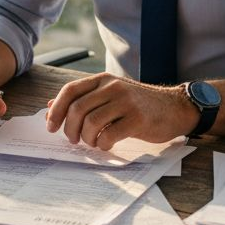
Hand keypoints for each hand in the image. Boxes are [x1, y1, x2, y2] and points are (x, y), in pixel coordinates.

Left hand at [44, 73, 197, 149]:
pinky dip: (102, 144)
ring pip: (91, 123)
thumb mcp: (111, 95)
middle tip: (73, 140)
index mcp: (103, 80)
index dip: (56, 110)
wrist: (174, 107)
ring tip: (92, 142)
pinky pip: (109, 135)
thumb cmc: (139, 104)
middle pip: (77, 108)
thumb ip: (84, 99)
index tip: (51, 126)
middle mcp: (113, 87)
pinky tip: (106, 145)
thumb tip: (51, 106)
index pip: (70, 91)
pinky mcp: (137, 119)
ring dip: (86, 138)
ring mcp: (126, 102)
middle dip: (69, 129)